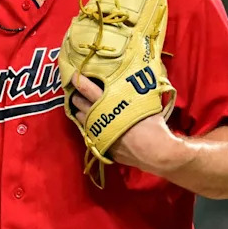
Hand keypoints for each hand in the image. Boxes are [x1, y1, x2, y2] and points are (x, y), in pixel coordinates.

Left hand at [69, 74, 190, 176]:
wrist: (155, 152)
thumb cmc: (153, 125)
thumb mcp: (146, 102)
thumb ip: (135, 92)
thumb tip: (138, 80)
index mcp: (109, 104)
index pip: (88, 89)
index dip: (79, 81)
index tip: (72, 75)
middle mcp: (100, 118)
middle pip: (80, 105)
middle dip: (77, 97)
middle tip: (76, 91)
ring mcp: (99, 134)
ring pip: (82, 120)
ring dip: (80, 112)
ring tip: (82, 107)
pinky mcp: (101, 146)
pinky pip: (89, 134)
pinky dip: (89, 127)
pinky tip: (93, 124)